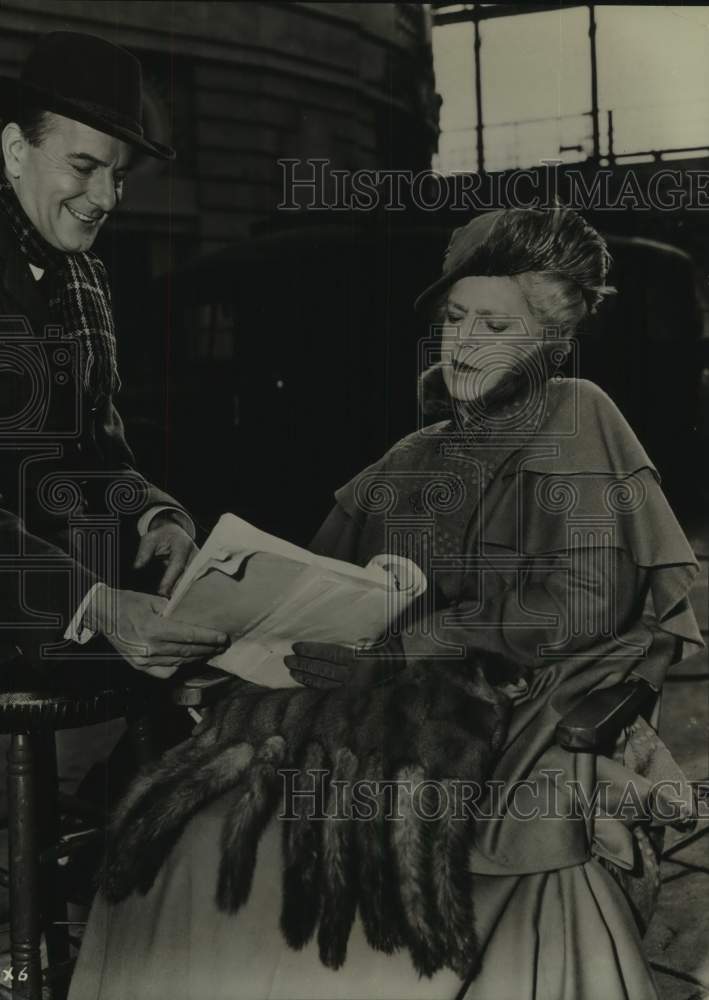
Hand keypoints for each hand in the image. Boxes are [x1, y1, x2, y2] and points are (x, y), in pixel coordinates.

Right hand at [86, 585, 229, 678]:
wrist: (102, 614)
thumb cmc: (127, 603)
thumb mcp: (152, 600)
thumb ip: (173, 610)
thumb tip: (193, 617)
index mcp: (153, 628)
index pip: (188, 636)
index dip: (208, 638)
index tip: (222, 638)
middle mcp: (149, 647)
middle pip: (186, 651)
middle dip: (207, 649)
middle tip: (222, 645)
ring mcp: (144, 660)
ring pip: (178, 662)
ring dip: (197, 658)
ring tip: (210, 651)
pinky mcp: (139, 666)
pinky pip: (165, 671)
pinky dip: (179, 667)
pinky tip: (188, 660)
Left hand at [133, 516, 196, 597]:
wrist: (175, 533)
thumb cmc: (162, 537)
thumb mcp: (150, 539)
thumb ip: (144, 552)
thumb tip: (137, 567)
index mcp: (183, 545)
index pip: (177, 565)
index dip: (170, 579)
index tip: (162, 592)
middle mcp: (194, 555)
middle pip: (188, 576)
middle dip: (179, 590)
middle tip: (169, 605)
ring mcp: (198, 563)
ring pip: (192, 581)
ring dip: (184, 593)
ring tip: (174, 606)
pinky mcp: (198, 570)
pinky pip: (193, 583)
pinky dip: (186, 592)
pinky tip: (179, 602)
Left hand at [285, 636, 405, 688]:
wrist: (409, 670)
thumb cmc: (394, 647)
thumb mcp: (383, 635)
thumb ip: (365, 630)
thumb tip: (346, 615)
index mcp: (365, 659)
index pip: (333, 654)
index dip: (313, 651)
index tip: (297, 646)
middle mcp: (358, 676)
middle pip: (325, 670)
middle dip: (304, 664)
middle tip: (287, 659)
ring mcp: (355, 688)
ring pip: (325, 682)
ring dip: (306, 676)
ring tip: (291, 669)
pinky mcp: (353, 696)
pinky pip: (330, 692)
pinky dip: (315, 686)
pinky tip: (303, 681)